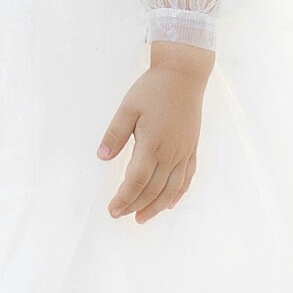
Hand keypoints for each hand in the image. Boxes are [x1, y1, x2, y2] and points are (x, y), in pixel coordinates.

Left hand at [98, 41, 211, 221]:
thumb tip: (101, 158)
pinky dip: (178, 194)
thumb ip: (115, 134)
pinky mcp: (192, 149)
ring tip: (141, 218)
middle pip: (153, 190)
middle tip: (120, 215)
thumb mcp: (127, 108)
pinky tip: (169, 204)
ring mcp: (183, 152)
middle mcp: (170, 153)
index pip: (136, 181)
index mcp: (152, 144)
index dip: (124, 198)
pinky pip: (187, 178)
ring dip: (156, 207)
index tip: (112, 209)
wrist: (183, 75)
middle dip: (135, 206)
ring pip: (171, 189)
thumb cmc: (152, 89)